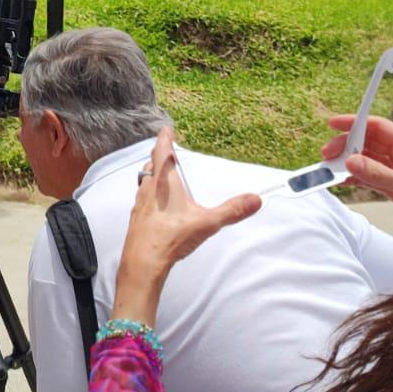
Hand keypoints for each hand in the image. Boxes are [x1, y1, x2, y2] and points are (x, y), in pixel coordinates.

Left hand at [112, 129, 259, 324]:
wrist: (143, 262)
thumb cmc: (171, 237)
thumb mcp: (207, 222)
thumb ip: (232, 210)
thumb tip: (256, 199)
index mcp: (164, 182)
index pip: (162, 152)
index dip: (164, 138)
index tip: (166, 129)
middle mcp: (149, 188)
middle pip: (151, 165)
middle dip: (159, 156)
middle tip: (166, 151)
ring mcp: (140, 204)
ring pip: (144, 181)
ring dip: (152, 173)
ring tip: (160, 174)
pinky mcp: (136, 219)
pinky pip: (142, 199)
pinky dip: (149, 194)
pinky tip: (156, 204)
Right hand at [323, 114, 392, 234]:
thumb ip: (380, 175)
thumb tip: (353, 162)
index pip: (379, 128)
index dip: (357, 123)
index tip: (336, 123)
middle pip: (369, 143)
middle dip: (347, 146)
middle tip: (329, 153)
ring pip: (367, 161)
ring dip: (349, 163)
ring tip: (332, 167)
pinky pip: (369, 178)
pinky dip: (355, 178)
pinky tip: (343, 179)